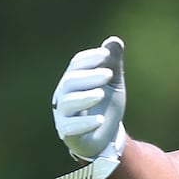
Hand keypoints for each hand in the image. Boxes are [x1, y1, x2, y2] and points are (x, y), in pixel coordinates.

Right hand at [53, 36, 126, 160]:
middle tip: (109, 74)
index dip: (90, 58)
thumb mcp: (113, 84)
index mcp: (74, 79)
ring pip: (68, 103)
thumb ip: (113, 64)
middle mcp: (64, 95)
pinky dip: (84, 124)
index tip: (106, 54)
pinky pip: (71, 128)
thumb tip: (114, 40)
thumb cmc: (106, 106)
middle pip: (71, 82)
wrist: (105, 137)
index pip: (76, 64)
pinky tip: (99, 121)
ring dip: (85, 97)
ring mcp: (64, 114)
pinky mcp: (68, 133)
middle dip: (89, 76)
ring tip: (101, 94)